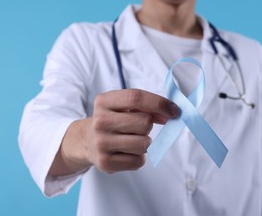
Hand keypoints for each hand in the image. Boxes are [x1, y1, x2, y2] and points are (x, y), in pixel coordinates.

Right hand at [50, 89, 178, 175]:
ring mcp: (101, 143)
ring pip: (144, 144)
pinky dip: (138, 157)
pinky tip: (126, 152)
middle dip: (149, 125)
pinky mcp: (105, 163)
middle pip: (144, 122)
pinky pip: (139, 161)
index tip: (175, 110)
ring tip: (130, 139)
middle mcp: (99, 121)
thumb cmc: (113, 119)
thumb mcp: (123, 106)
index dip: (159, 103)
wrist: (86, 141)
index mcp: (103, 101)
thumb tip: (171, 113)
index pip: (136, 98)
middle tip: (138, 127)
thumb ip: (147, 106)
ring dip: (145, 142)